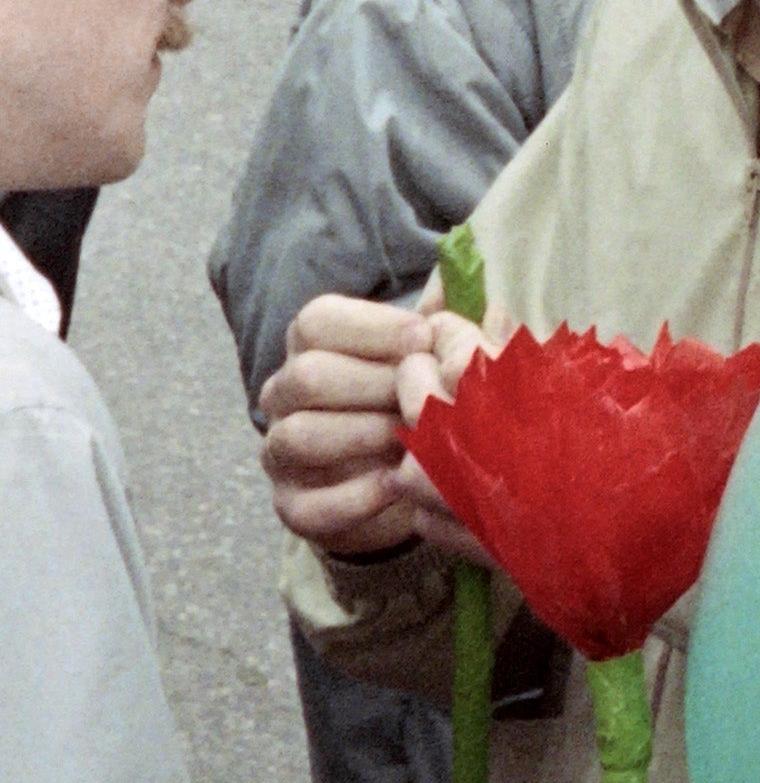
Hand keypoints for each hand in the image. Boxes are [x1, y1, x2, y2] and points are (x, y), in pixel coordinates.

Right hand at [262, 292, 478, 562]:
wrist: (405, 479)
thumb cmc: (415, 398)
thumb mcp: (432, 355)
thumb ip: (442, 318)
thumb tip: (456, 277)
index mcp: (311, 346)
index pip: (316, 322)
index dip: (373, 327)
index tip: (425, 338)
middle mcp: (284, 394)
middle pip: (307, 376)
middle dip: (374, 385)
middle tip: (423, 397)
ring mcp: (280, 451)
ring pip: (299, 436)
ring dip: (362, 436)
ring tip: (411, 441)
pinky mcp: (290, 506)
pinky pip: (307, 504)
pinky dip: (355, 497)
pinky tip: (395, 485)